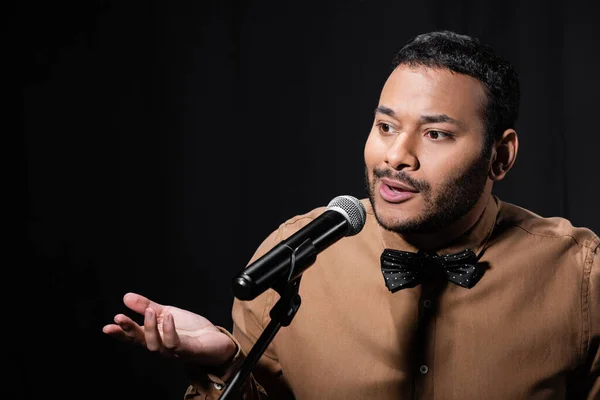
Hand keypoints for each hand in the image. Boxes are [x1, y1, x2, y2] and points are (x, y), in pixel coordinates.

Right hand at [103, 292, 236, 365]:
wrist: (215, 340)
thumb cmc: (190, 329)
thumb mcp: (166, 312)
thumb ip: (146, 306)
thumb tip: (125, 297)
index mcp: (154, 336)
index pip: (133, 336)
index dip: (120, 333)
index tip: (107, 327)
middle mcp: (160, 345)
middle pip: (140, 341)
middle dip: (128, 330)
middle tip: (119, 318)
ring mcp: (173, 350)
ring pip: (155, 344)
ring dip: (150, 327)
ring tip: (149, 311)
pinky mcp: (187, 351)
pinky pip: (174, 343)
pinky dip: (169, 330)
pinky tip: (168, 317)